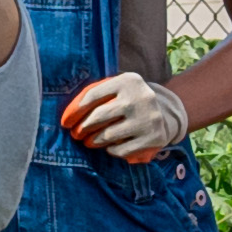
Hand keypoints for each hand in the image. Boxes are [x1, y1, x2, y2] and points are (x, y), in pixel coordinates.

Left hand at [57, 70, 186, 162]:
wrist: (167, 113)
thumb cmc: (130, 100)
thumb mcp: (118, 89)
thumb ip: (96, 93)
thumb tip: (68, 113)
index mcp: (128, 81)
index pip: (92, 95)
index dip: (74, 111)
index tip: (65, 122)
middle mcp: (140, 97)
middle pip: (98, 116)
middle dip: (82, 128)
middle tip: (76, 134)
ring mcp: (148, 119)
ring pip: (108, 135)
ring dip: (93, 141)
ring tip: (89, 141)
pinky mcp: (153, 138)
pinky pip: (121, 149)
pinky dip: (110, 150)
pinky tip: (108, 147)